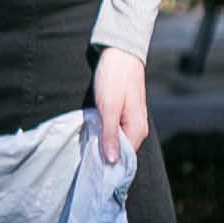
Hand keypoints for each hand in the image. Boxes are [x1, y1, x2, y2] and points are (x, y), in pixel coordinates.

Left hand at [90, 47, 150, 165]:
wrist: (120, 54)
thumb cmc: (114, 78)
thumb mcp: (109, 108)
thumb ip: (110, 135)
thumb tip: (112, 161)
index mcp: (138, 130)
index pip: (124, 159)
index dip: (107, 164)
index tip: (91, 169)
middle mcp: (138, 129)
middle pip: (120, 152)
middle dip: (104, 155)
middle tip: (85, 158)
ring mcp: (131, 121)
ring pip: (116, 141)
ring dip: (102, 144)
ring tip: (86, 146)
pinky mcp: (124, 114)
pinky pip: (114, 131)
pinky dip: (103, 134)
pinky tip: (92, 132)